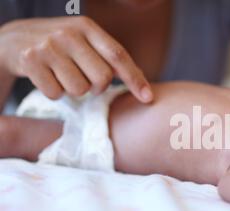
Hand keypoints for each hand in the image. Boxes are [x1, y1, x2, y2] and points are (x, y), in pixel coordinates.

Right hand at [0, 17, 152, 101]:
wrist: (12, 40)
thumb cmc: (59, 46)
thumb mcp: (83, 41)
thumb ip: (109, 57)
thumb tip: (143, 83)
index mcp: (86, 27)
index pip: (118, 55)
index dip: (135, 78)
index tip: (148, 98)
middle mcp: (68, 33)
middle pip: (101, 78)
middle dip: (96, 87)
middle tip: (84, 79)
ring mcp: (48, 46)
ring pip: (79, 89)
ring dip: (73, 90)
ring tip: (62, 76)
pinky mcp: (31, 61)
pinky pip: (56, 94)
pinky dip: (54, 93)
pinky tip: (46, 78)